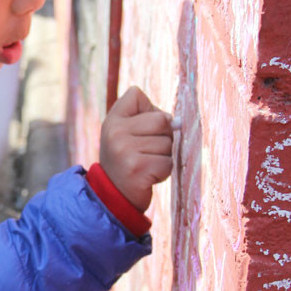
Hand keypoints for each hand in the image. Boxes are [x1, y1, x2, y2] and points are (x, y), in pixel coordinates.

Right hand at [99, 86, 174, 211]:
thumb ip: (147, 118)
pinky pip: (168, 162)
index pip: (136, 94)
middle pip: (161, 119)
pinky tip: (149, 176)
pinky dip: (164, 171)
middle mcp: (116, 132)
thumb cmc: (126, 160)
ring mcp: (125, 150)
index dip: (147, 111)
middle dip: (163, 136)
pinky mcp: (138, 169)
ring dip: (163, 156)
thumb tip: (177, 122)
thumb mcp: (124, 133)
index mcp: (112, 120)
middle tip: (146, 151)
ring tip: (146, 164)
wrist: (113, 196)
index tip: (138, 130)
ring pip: (167, 143)